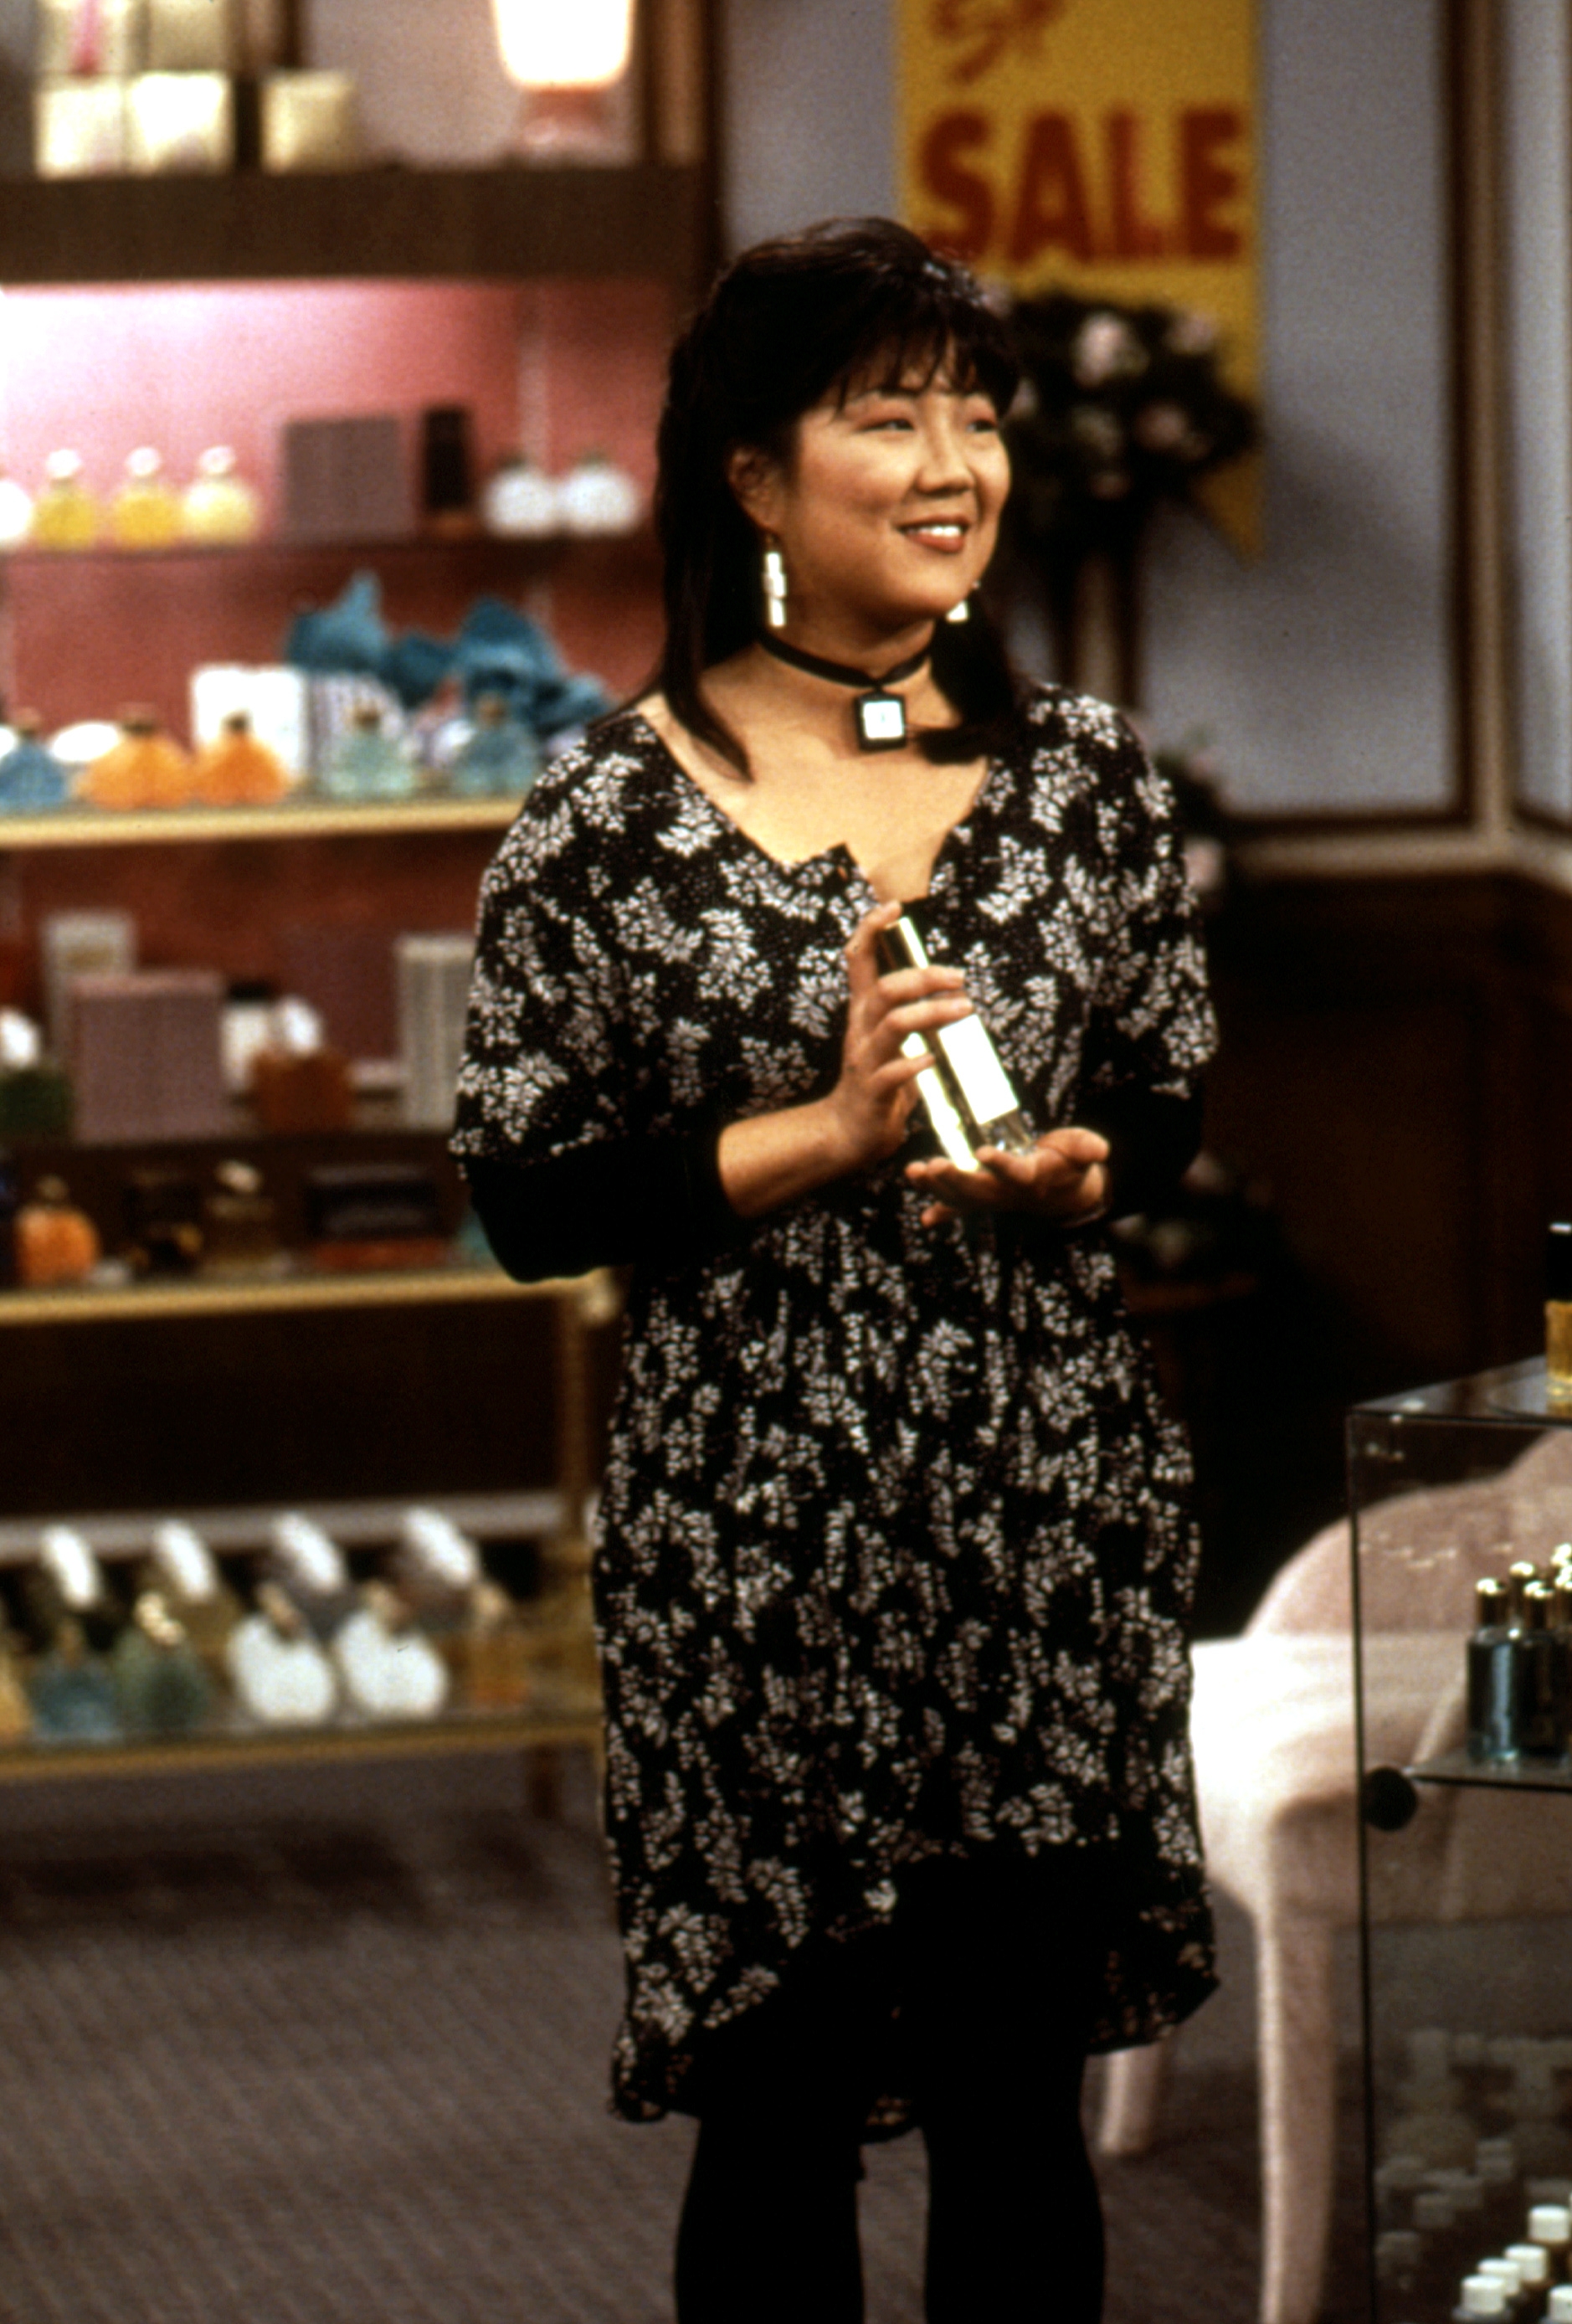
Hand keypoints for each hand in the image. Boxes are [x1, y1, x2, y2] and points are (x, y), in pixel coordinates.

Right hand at [824, 899, 979, 1173]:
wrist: (847, 1131)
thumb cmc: (877, 1079)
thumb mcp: (887, 1037)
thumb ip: (906, 1009)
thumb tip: (944, 983)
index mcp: (863, 1011)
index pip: (858, 959)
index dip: (870, 930)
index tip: (892, 908)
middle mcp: (860, 1029)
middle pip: (886, 989)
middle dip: (925, 977)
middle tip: (960, 979)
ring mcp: (864, 1060)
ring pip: (893, 1024)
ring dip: (932, 1013)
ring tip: (964, 1010)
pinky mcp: (873, 1091)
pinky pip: (893, 1072)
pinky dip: (915, 1063)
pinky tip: (934, 1060)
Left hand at [904, 1124, 1111, 1229]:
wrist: (1066, 1193)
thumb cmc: (1070, 1162)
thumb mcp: (1081, 1150)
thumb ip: (1086, 1147)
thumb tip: (1102, 1149)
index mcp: (1034, 1178)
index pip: (1016, 1173)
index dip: (1000, 1166)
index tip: (982, 1152)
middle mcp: (1010, 1194)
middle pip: (980, 1190)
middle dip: (956, 1180)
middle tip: (933, 1165)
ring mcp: (995, 1199)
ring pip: (962, 1198)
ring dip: (937, 1189)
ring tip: (913, 1172)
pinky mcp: (985, 1199)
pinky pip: (960, 1208)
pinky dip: (942, 1212)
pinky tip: (926, 1220)